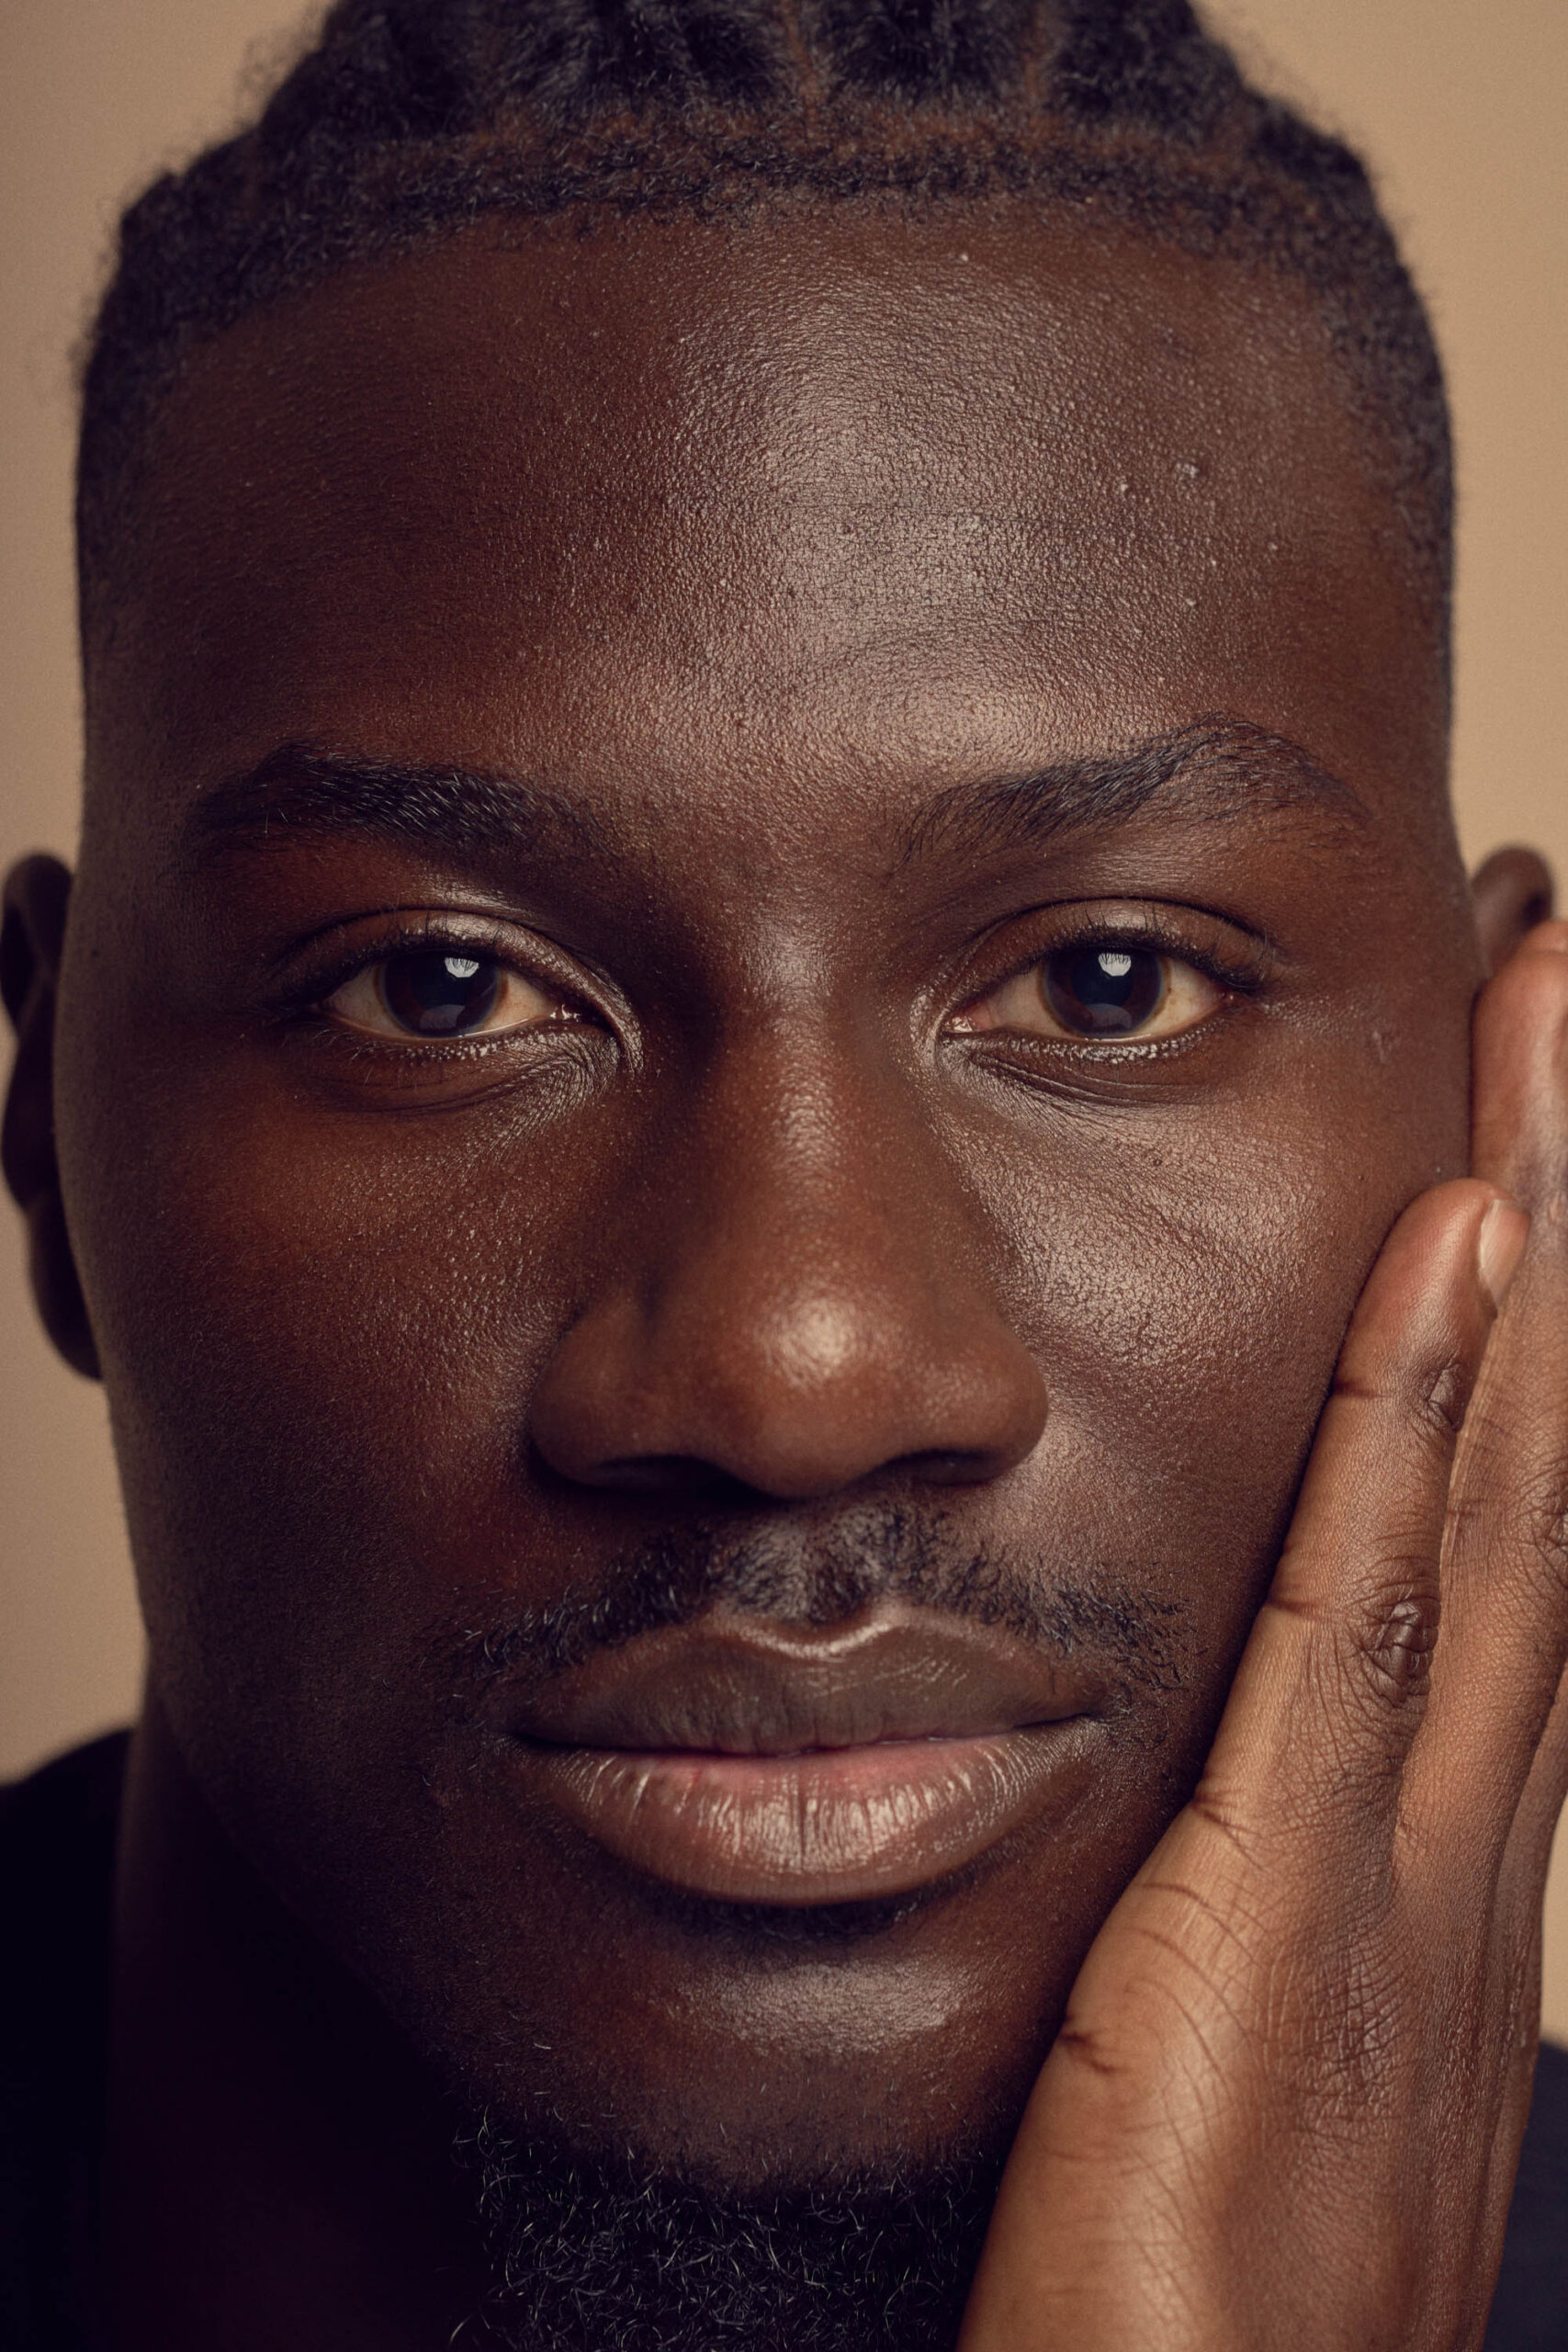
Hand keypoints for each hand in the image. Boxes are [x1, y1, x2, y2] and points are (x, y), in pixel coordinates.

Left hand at [960, 923, 1567, 2351]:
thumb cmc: (1203, 2320)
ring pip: (1504, 1491)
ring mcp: (1400, 1859)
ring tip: (1550, 1022)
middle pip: (1545, 1460)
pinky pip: (1364, 1617)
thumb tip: (1245, 1803)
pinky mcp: (1285, 1909)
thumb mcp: (1252, 2066)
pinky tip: (1451, 1253)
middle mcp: (1461, 1828)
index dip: (1533, 1330)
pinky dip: (1423, 1426)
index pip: (1508, 1532)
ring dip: (1531, 1248)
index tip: (1523, 1146)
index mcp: (1435, 1858)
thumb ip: (1260, 1909)